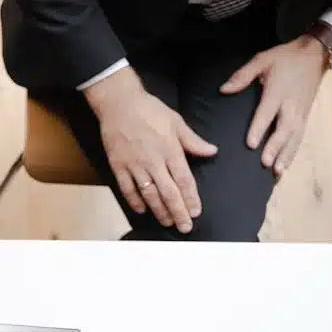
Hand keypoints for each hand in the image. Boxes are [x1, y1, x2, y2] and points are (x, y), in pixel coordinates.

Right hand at [85, 67, 217, 233]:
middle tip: (185, 227)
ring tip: (167, 222)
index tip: (196, 212)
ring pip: (149, 194)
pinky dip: (135, 201)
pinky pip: (127, 188)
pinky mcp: (118, 165)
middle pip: (168, 192)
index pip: (184, 180)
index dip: (191, 198)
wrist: (119, 104)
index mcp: (170, 150)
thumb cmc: (150, 110)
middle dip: (178, 212)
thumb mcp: (176, 122)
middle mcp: (153, 161)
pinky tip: (142, 211)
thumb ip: (193, 141)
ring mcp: (134, 165)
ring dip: (159, 211)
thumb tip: (212, 151)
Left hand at [221, 36, 327, 176]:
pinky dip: (294, 151)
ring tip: (278, 172)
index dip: (259, 128)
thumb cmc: (285, 57)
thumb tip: (224, 89)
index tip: (250, 144)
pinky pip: (300, 136)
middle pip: (284, 129)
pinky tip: (286, 165)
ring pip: (294, 136)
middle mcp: (291, 104)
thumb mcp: (262, 59)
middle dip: (275, 147)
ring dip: (286, 154)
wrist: (316, 54)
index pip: (267, 113)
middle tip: (265, 164)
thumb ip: (243, 75)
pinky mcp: (306, 115)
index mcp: (278, 91)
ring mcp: (301, 111)